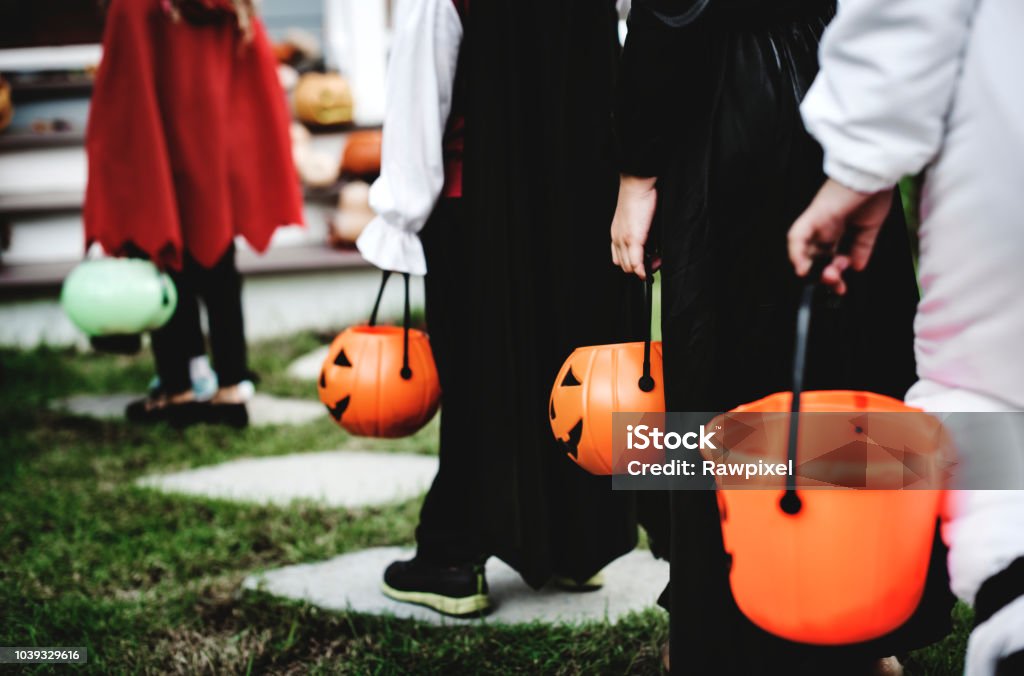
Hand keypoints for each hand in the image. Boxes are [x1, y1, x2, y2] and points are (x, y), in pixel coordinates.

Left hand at [611, 174, 657, 279]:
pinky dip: (642, 271)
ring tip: (656, 263)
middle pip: (624, 265)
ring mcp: (623, 240)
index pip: (620, 258)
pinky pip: (636, 263)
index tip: (645, 264)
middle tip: (654, 264)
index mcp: (617, 233)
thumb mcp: (638, 219)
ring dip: (643, 270)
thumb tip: (651, 245)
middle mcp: (617, 238)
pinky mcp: (632, 239)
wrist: (636, 185)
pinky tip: (648, 272)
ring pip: (629, 266)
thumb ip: (641, 233)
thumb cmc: (640, 197)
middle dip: (639, 269)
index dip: (633, 265)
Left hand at [788, 178, 894, 294]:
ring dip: (813, 269)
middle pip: (815, 257)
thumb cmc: (875, 190)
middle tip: (836, 285)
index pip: (828, 257)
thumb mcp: (871, 225)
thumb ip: (862, 246)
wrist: (877, 172)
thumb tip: (857, 266)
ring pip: (803, 250)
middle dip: (825, 276)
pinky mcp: (815, 215)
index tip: (841, 288)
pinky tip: (803, 268)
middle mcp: (824, 226)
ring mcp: (817, 221)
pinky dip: (797, 253)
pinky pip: (797, 236)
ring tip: (827, 277)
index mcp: (837, 229)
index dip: (833, 275)